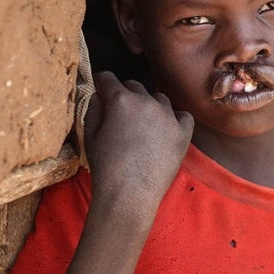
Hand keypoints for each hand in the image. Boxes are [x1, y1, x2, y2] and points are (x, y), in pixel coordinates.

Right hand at [84, 71, 193, 217]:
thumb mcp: (90, 136)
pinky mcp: (183, 132)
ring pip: (159, 98)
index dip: (100, 82)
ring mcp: (168, 116)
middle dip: (124, 93)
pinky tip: (166, 128)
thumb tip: (98, 97)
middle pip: (134, 86)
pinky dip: (174, 118)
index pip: (108, 79)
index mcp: (121, 100)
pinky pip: (182, 115)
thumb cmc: (106, 167)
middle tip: (119, 110)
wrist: (130, 194)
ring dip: (149, 104)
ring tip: (143, 122)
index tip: (99, 87)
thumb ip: (93, 110)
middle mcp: (146, 101)